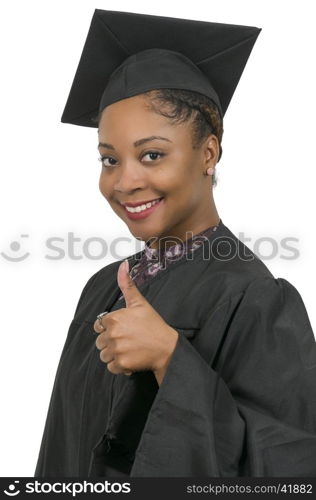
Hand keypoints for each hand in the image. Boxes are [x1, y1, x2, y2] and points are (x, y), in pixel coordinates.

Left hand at [93, 260, 178, 380]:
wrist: (167, 347)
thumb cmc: (153, 325)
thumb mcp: (139, 303)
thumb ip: (127, 284)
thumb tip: (123, 264)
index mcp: (114, 318)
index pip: (99, 326)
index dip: (110, 328)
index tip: (123, 329)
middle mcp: (113, 334)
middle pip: (100, 342)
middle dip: (111, 343)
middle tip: (129, 340)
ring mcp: (117, 349)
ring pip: (104, 355)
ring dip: (114, 355)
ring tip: (129, 349)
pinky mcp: (121, 364)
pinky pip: (111, 367)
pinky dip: (119, 366)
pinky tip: (131, 358)